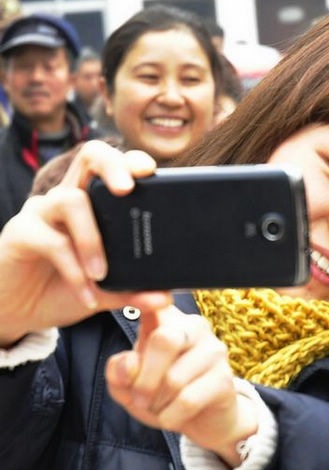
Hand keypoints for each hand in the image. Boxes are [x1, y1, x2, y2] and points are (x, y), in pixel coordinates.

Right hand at [0, 141, 170, 346]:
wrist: (20, 313)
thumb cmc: (65, 288)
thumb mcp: (106, 291)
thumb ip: (134, 291)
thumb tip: (166, 297)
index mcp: (94, 201)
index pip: (113, 165)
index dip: (131, 161)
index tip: (151, 171)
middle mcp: (68, 198)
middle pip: (90, 157)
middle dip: (113, 166)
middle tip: (128, 189)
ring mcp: (42, 212)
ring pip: (70, 200)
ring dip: (92, 238)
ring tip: (102, 273)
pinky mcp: (20, 233)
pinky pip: (51, 242)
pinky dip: (74, 270)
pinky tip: (87, 293)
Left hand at [106, 305, 257, 467]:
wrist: (203, 419)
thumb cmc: (163, 394)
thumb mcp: (130, 386)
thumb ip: (119, 373)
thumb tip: (128, 363)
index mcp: (168, 321)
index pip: (155, 303)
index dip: (145, 299)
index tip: (138, 302)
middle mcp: (194, 327)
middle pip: (164, 340)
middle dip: (144, 380)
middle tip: (138, 400)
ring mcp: (213, 350)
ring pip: (174, 378)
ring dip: (157, 405)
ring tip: (159, 408)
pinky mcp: (224, 378)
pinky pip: (187, 400)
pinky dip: (171, 417)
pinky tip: (173, 417)